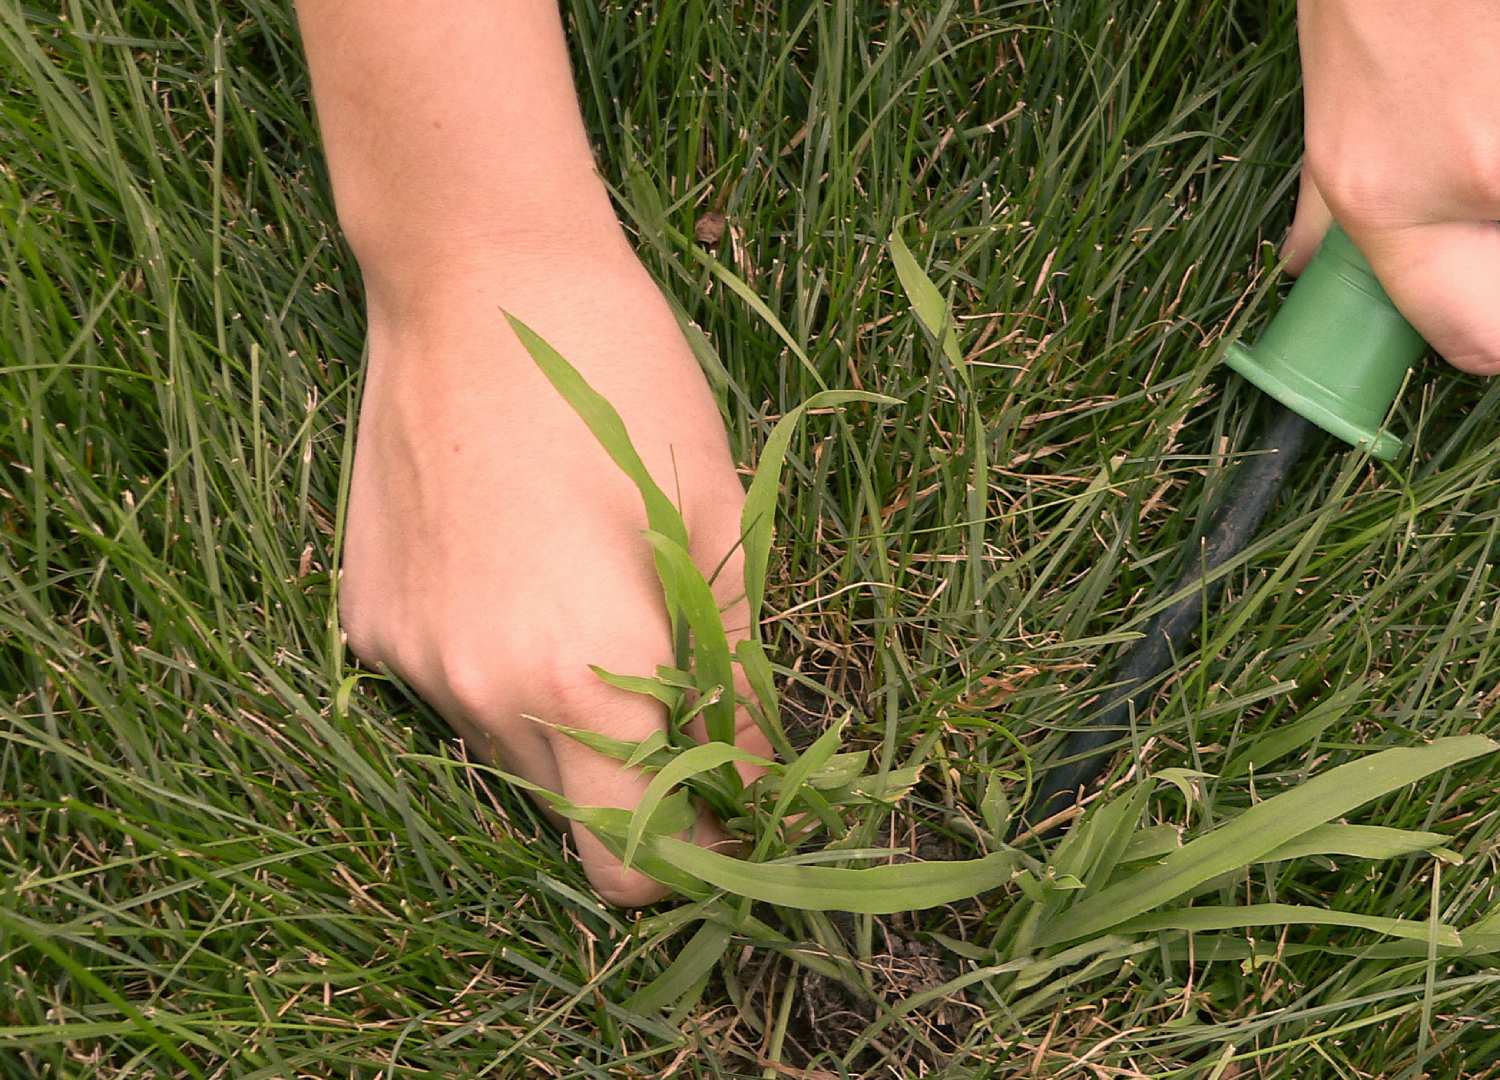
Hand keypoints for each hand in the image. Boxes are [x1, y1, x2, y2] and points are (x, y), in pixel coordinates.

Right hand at [339, 239, 769, 905]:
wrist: (475, 275)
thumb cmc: (626, 384)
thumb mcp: (717, 524)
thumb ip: (739, 674)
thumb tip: (762, 776)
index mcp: (583, 679)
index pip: (634, 864)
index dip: (697, 855)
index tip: (736, 809)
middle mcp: (480, 695)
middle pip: (573, 817)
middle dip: (640, 787)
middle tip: (689, 703)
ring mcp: (410, 660)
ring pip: (510, 755)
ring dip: (570, 724)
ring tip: (601, 606)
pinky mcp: (366, 620)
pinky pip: (452, 687)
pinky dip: (500, 666)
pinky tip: (522, 569)